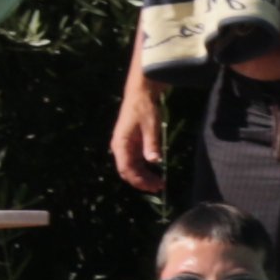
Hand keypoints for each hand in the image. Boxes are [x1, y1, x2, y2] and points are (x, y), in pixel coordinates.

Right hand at [109, 70, 170, 193]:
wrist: (140, 93)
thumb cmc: (144, 108)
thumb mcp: (150, 125)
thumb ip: (151, 143)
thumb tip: (154, 160)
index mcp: (121, 143)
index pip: (126, 169)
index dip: (138, 181)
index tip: (153, 186)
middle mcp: (120, 147)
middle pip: (128, 171)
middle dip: (142, 182)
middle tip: (159, 186)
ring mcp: (125, 147)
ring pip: (132, 168)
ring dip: (144, 177)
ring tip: (159, 183)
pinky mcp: (131, 144)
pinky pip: (136, 162)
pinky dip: (145, 169)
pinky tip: (155, 173)